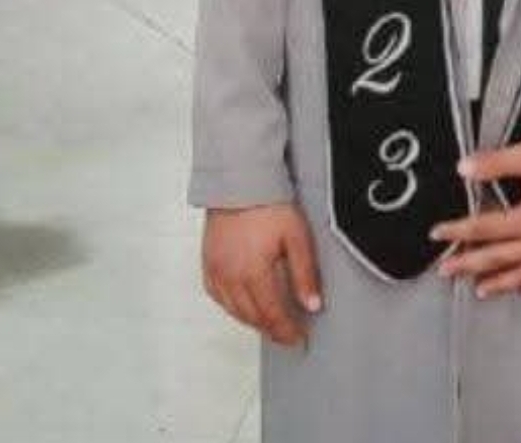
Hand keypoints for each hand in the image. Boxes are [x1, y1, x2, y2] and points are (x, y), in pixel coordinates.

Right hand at [202, 203, 322, 346]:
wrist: (241, 182)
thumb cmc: (268, 204)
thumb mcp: (297, 237)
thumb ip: (304, 274)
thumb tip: (312, 304)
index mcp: (253, 273)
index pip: (272, 315)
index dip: (286, 331)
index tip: (298, 338)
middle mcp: (231, 276)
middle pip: (252, 317)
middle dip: (271, 329)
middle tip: (287, 334)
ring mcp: (216, 270)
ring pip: (233, 310)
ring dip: (252, 321)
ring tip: (269, 323)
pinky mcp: (208, 263)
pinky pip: (217, 296)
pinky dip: (231, 307)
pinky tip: (241, 306)